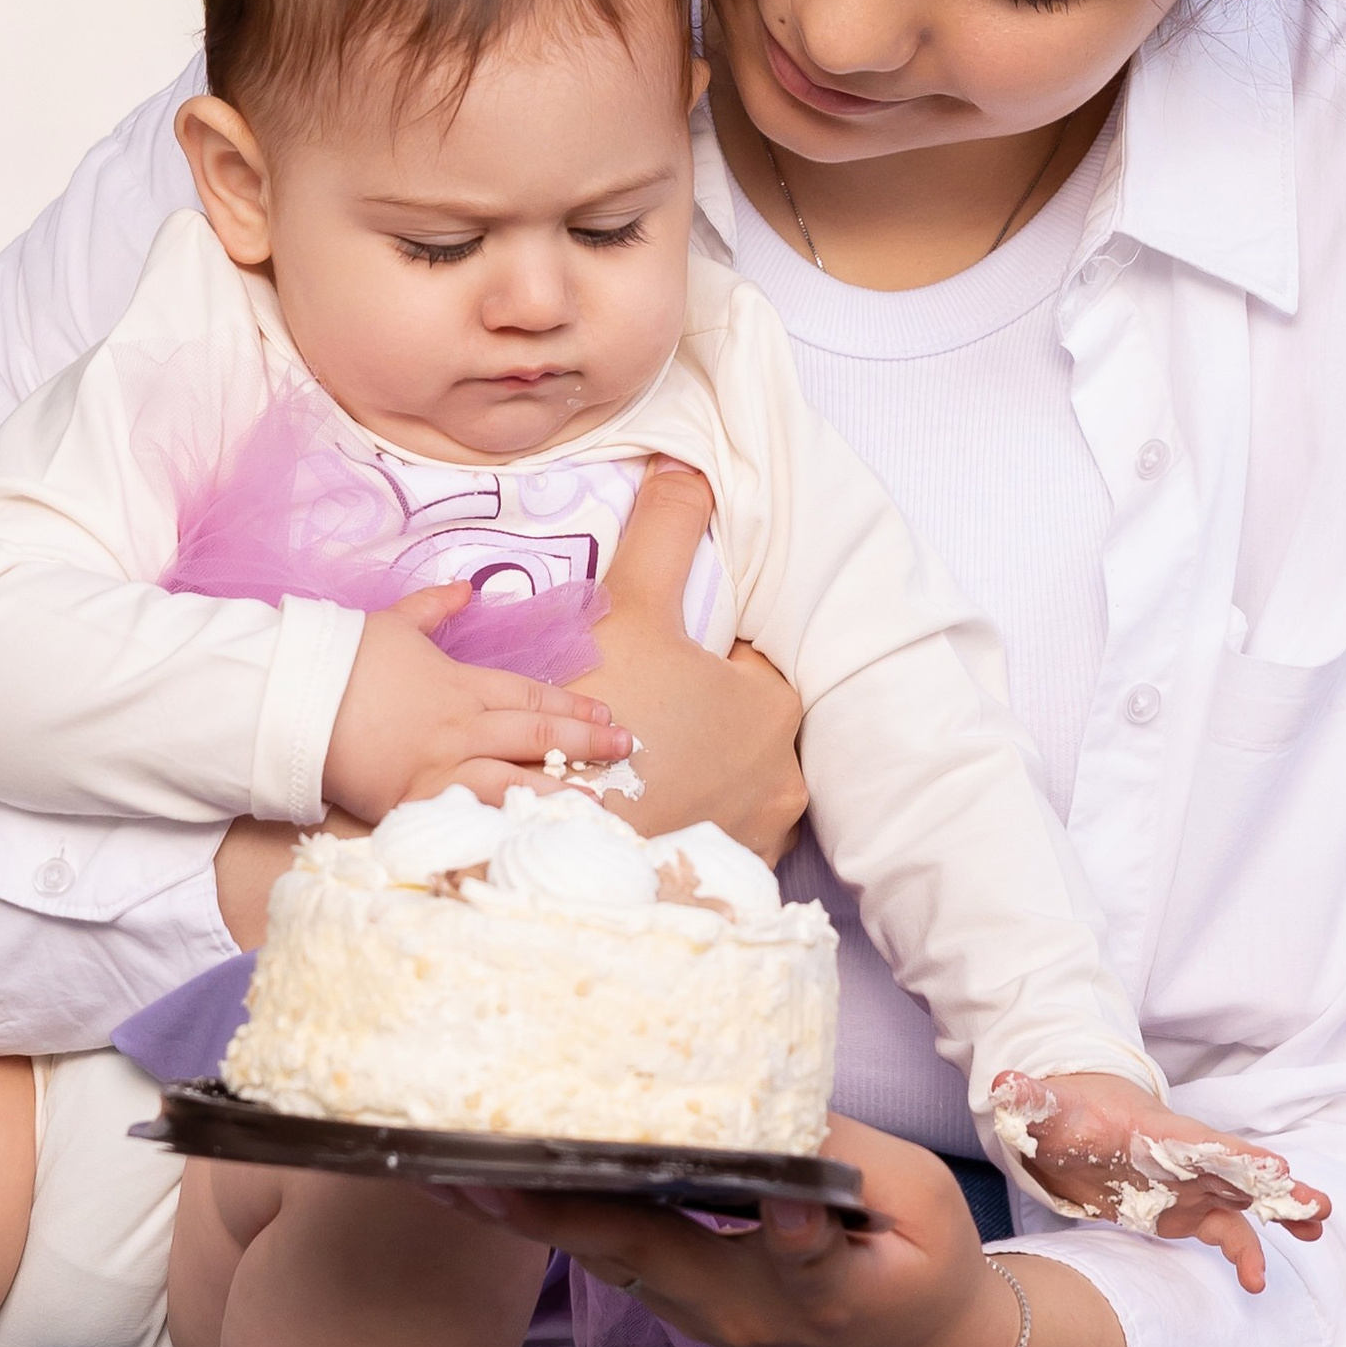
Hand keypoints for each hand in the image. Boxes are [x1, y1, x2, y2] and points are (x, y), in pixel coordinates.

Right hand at [322, 583, 634, 820]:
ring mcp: (440, 767)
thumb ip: (434, 607)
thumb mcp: (392, 623)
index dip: (572, 706)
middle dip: (585, 743)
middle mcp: (461, 727)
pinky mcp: (413, 802)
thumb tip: (465, 589)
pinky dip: (502, 826)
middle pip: (536, 736)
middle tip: (625, 749)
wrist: (296, 701)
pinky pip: (468, 816)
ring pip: (513, 780)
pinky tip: (530, 837)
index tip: (605, 715)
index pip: (531, 695)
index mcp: (460, 684)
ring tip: (596, 804)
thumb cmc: (344, 660)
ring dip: (558, 791)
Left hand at [437, 1113, 1130, 1346]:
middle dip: (555, 1210)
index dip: (785, 1227)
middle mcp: (738, 1311)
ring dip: (525, 1213)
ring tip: (445, 1163)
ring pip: (603, 1256)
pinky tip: (490, 1175)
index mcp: (825, 1290)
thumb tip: (773, 1097)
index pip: (798, 1256)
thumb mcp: (921, 1203)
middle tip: (473, 1164)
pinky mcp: (670, 1297)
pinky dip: (547, 1213)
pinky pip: (602, 1251)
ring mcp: (693, 1312)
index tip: (768, 1193)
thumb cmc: (920, 1268)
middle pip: (642, 1255)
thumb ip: (851, 1156)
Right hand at [591, 462, 805, 856]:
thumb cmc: (603, 725)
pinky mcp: (723, 879)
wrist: (561, 846)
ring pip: (728, 779)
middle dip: (697, 711)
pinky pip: (711, 833)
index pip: (749, 658)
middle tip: (635, 708)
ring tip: (633, 761)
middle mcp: (783, 777)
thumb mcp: (629, 609)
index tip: (653, 661)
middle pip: (740, 721)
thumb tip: (688, 467)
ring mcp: (757, 836)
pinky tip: (639, 809)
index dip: (698, 650)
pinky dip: (685, 819)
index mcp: (774, 707)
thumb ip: (665, 532)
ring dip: (693, 768)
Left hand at [1001, 1072, 1329, 1297]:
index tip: (1275, 1167)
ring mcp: (1190, 1185)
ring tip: (1317, 1228)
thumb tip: (1005, 1086)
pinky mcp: (1184, 1212)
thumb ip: (1030, 1099)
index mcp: (1158, 1132)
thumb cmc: (1064, 1111)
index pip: (1201, 1142)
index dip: (1235, 1156)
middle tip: (1316, 1203)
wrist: (1070, 1123)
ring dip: (1279, 1214)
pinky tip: (1257, 1281)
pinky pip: (1223, 1233)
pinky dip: (1243, 1253)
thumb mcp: (1043, 1106)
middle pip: (1238, 1170)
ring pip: (1243, 1202)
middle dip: (1276, 1185)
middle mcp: (1185, 1158)